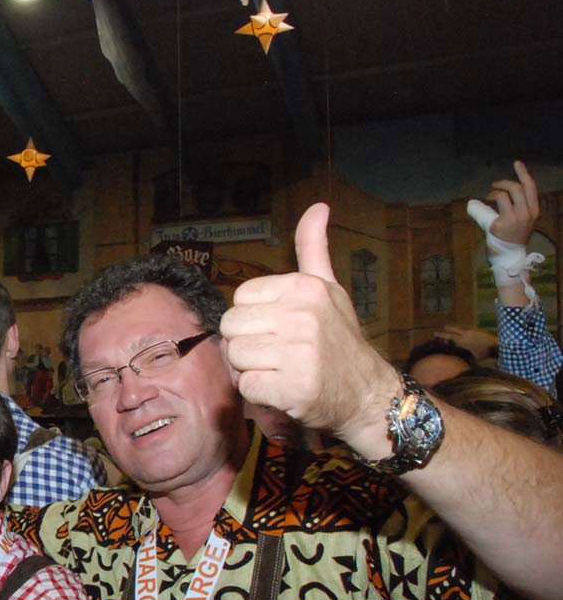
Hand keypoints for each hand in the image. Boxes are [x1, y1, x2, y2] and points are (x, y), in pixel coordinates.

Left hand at [220, 204, 400, 451]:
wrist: (368, 394)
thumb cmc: (340, 340)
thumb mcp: (329, 288)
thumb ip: (313, 249)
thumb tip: (318, 205)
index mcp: (304, 287)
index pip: (240, 298)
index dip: (252, 319)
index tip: (277, 330)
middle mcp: (301, 314)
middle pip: (231, 327)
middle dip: (245, 345)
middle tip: (275, 355)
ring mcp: (298, 351)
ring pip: (234, 357)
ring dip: (250, 370)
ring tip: (280, 371)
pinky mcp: (293, 386)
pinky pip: (246, 386)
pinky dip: (258, 393)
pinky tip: (283, 389)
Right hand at [434, 324, 496, 359]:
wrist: (495, 345)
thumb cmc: (483, 354)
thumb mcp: (471, 357)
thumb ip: (462, 354)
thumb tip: (454, 355)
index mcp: (462, 341)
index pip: (449, 337)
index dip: (441, 336)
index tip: (435, 334)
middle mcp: (465, 334)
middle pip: (452, 331)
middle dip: (444, 331)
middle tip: (436, 331)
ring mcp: (471, 330)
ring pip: (459, 327)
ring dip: (452, 327)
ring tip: (446, 326)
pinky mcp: (476, 329)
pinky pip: (466, 326)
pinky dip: (461, 327)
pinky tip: (459, 327)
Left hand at [486, 160, 538, 245]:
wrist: (509, 255)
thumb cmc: (514, 236)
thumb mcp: (523, 220)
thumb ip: (519, 206)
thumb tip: (506, 192)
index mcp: (534, 211)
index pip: (531, 188)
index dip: (524, 173)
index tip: (516, 163)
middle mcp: (527, 213)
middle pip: (518, 188)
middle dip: (505, 182)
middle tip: (495, 184)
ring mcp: (515, 218)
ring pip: (507, 193)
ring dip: (496, 190)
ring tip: (490, 195)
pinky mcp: (501, 223)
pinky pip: (497, 202)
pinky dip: (491, 196)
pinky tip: (486, 200)